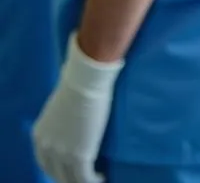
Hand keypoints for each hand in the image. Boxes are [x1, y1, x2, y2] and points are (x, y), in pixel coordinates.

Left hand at [33, 34, 122, 182]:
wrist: (85, 82)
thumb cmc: (78, 84)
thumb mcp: (61, 103)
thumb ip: (61, 116)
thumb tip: (72, 110)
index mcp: (40, 135)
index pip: (44, 161)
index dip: (57, 167)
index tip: (70, 167)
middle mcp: (46, 148)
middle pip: (56, 173)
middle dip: (69, 176)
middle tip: (84, 174)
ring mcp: (62, 154)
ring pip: (70, 179)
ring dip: (82, 180)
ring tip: (95, 179)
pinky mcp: (79, 157)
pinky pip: (85, 177)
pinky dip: (94, 181)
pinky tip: (102, 177)